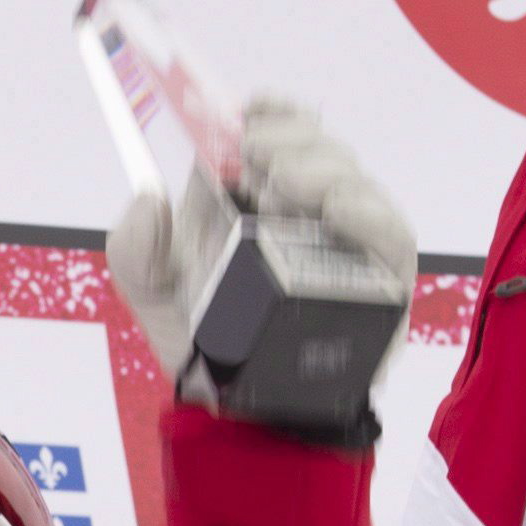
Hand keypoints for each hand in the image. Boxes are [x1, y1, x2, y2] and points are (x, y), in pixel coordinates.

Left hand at [107, 99, 415, 421]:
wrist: (237, 417)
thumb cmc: (205, 344)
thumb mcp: (152, 293)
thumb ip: (134, 246)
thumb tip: (148, 197)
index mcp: (261, 200)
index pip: (281, 133)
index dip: (270, 111)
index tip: (245, 108)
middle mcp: (309, 213)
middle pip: (318, 149)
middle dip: (288, 138)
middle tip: (254, 150)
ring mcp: (349, 246)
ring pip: (353, 183)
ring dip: (320, 169)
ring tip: (284, 179)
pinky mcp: (383, 285)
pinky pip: (392, 237)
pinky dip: (369, 214)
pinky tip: (338, 209)